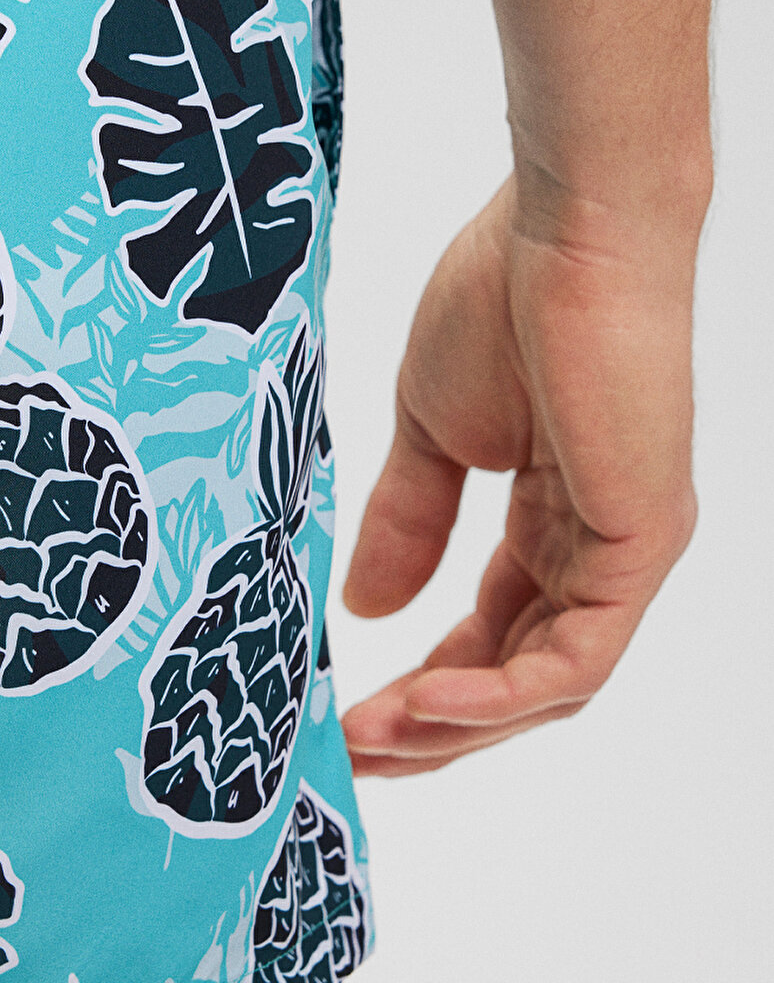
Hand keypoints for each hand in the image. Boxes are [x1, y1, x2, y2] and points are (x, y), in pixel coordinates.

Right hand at [340, 174, 702, 775]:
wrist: (567, 228)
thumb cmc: (504, 293)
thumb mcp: (430, 429)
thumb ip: (407, 520)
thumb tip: (367, 608)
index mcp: (556, 517)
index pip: (493, 630)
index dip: (421, 681)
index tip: (343, 710)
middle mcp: (600, 546)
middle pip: (519, 675)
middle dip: (431, 726)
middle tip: (347, 754)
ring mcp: (626, 549)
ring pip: (548, 684)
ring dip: (455, 724)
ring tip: (368, 739)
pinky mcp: (639, 543)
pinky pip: (574, 657)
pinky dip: (499, 692)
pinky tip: (426, 700)